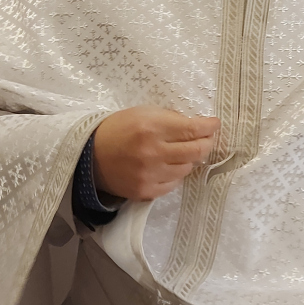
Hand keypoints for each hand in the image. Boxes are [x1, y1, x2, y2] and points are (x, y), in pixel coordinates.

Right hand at [92, 106, 218, 200]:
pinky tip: (168, 165)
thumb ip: (171, 118)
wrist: (89, 156)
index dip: (209, 127)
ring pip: (188, 168)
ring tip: (181, 151)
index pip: (193, 130)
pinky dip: (176, 173)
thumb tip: (199, 125)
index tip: (214, 124)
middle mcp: (153, 153)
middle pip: (196, 151)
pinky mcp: (146, 191)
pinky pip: (174, 183)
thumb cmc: (119, 129)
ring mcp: (150, 175)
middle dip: (207, 142)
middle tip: (207, 138)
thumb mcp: (143, 113)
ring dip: (189, 159)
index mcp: (152, 128)